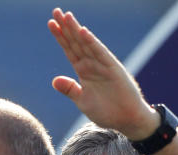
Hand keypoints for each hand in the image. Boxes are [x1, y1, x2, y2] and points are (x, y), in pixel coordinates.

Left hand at [48, 8, 157, 138]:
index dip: (60, 37)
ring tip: (66, 16)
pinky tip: (83, 32)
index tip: (51, 23)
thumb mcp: (82, 101)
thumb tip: (54, 80)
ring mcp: (103, 65)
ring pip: (86, 44)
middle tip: (55, 11)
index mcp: (84, 71)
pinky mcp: (113, 70)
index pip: (70, 49)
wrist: (127, 120)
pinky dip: (91, 43)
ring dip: (76, 30)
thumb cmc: (106, 111)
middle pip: (76, 42)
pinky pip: (100, 54)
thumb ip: (70, 89)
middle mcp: (93, 64)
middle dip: (66, 27)